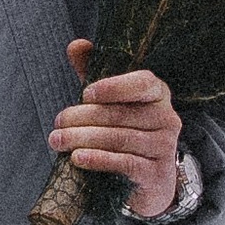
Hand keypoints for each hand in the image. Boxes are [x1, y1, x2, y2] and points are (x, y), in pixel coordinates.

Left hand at [52, 39, 182, 219]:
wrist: (151, 180)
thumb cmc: (127, 132)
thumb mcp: (112, 102)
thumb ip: (94, 74)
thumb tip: (77, 44)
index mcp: (158, 94)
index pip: (143, 83)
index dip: (114, 86)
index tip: (86, 93)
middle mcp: (168, 118)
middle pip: (121, 114)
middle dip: (83, 117)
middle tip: (57, 123)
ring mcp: (165, 147)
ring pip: (119, 138)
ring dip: (83, 139)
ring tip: (57, 141)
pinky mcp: (156, 173)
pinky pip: (124, 162)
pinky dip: (98, 159)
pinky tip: (77, 158)